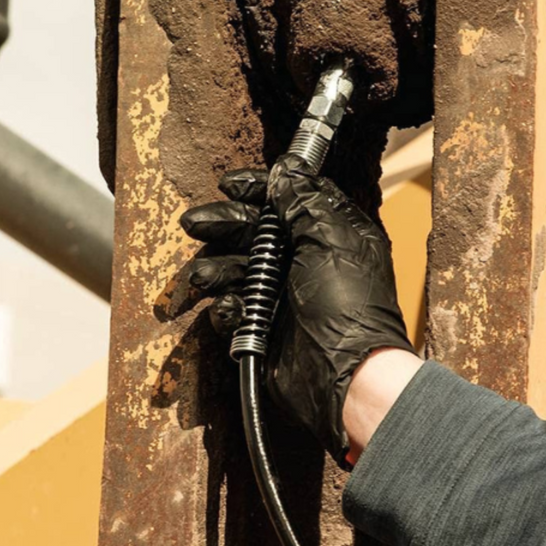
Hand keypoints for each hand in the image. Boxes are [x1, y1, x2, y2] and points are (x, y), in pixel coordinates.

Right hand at [178, 152, 416, 468]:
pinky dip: (228, 308)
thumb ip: (304, 201)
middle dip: (224, 225)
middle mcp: (307, 262)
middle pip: (256, 232)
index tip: (231, 185)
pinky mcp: (267, 329)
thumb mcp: (330, 239)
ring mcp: (285, 296)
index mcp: (330, 235)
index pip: (290, 199)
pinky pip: (236, 310)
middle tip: (196, 223)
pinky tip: (230, 309)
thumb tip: (286, 170)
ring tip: (202, 276)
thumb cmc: (348, 306)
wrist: (344, 375)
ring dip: (217, 268)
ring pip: (239, 269)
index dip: (260, 189)